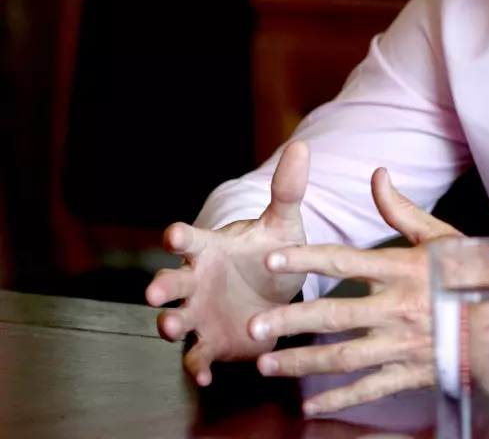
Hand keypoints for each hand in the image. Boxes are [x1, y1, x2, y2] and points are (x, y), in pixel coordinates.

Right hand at [145, 141, 310, 385]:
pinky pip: (197, 356)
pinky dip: (198, 365)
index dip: (180, 236)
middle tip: (155, 292)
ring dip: (169, 323)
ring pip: (174, 319)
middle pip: (168, 281)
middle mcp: (196, 280)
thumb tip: (302, 146)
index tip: (174, 234)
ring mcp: (199, 313)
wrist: (277, 292)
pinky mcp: (211, 342)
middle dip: (159, 286)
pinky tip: (204, 374)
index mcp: (211, 248)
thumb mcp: (284, 223)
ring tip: (172, 326)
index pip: (189, 239)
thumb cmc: (272, 252)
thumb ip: (287, 190)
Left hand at [247, 167, 463, 415]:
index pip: (345, 261)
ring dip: (302, 363)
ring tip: (266, 366)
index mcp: (404, 269)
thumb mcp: (441, 236)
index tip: (271, 260)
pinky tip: (311, 405)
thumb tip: (377, 174)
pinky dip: (339, 399)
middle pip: (334, 315)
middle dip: (290, 322)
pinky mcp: (413, 372)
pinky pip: (371, 388)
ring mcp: (405, 344)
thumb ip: (401, 209)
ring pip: (344, 357)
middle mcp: (400, 308)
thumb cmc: (477, 272)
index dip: (306, 259)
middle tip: (253, 326)